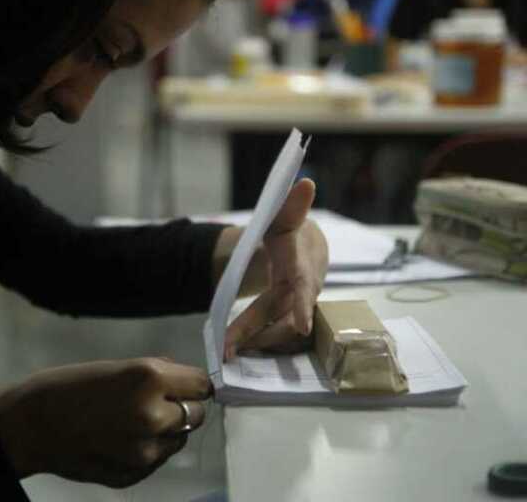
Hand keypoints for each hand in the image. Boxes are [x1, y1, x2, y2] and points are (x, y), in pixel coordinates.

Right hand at [0, 358, 211, 487]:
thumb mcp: (117, 366)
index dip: (192, 383)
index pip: (202, 384)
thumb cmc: (70, 386)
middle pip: (197, 413)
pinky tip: (120, 437)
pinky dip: (148, 448)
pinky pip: (158, 458)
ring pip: (179, 438)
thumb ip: (157, 372)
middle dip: (181, 406)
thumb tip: (185, 378)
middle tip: (155, 401)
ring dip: (167, 429)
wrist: (31, 424)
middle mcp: (153, 416)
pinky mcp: (135, 474)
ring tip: (132, 420)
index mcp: (149, 379)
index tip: (184, 384)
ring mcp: (145, 451)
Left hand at [224, 179, 327, 359]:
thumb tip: (306, 182)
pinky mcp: (290, 318)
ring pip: (276, 330)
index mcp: (303, 265)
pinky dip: (257, 341)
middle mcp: (304, 290)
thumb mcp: (287, 216)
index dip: (303, 306)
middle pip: (279, 315)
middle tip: (227, 349)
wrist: (306, 248)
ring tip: (226, 351)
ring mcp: (299, 307)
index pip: (304, 286)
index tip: (301, 327)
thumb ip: (292, 205)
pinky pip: (274, 333)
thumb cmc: (292, 232)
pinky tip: (237, 349)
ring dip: (253, 341)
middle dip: (254, 332)